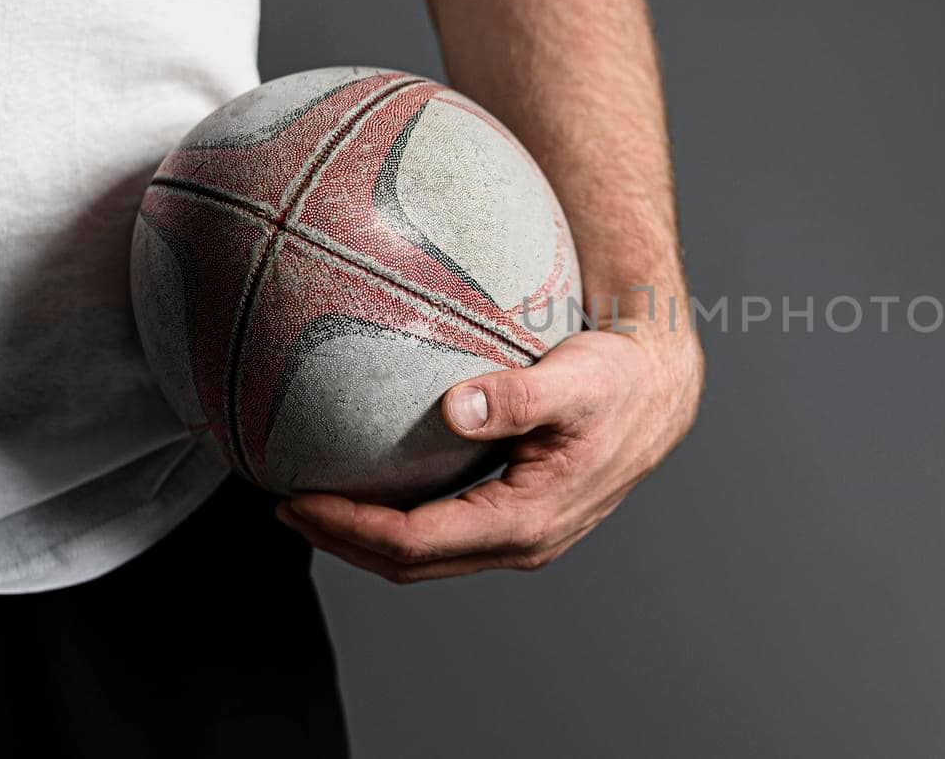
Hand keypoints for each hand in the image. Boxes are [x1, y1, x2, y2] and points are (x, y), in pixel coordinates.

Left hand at [276, 327, 702, 582]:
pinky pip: (444, 539)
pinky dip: (397, 525)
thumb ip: (518, 396)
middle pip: (412, 565)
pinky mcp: (517, 520)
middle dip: (343, 542)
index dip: (352, 528)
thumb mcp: (575, 379)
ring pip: (426, 559)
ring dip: (366, 540)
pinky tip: (371, 492)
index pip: (419, 542)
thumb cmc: (619, 380)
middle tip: (284, 506)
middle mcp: (524, 541)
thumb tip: (455, 407)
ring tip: (312, 506)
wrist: (660, 391)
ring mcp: (521, 537)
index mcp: (529, 518)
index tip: (299, 500)